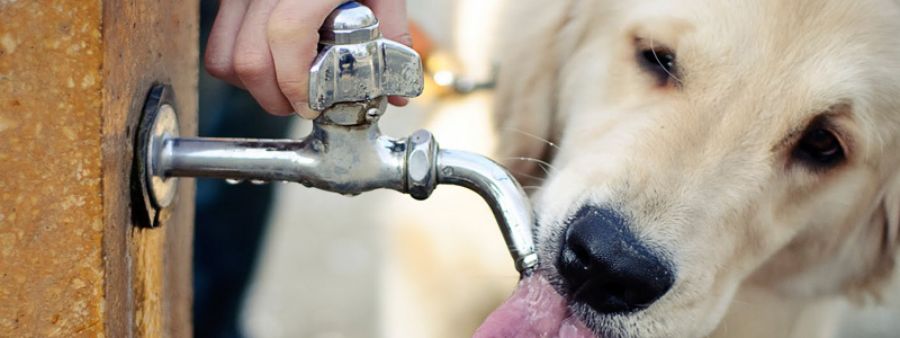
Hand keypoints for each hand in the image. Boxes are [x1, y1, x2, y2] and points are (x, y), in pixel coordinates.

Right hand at [205, 0, 410, 117]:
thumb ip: (393, 35)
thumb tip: (395, 92)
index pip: (286, 37)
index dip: (295, 83)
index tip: (312, 106)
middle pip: (248, 59)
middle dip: (276, 97)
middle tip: (304, 105)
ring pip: (224, 57)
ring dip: (253, 87)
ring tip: (286, 89)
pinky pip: (218, 43)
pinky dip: (238, 67)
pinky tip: (270, 66)